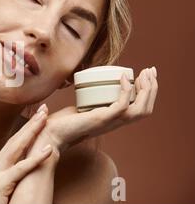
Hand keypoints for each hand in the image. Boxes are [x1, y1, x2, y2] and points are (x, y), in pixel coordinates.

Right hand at [0, 108, 53, 203]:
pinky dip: (35, 159)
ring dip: (32, 132)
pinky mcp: (0, 186)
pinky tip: (48, 150)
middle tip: (44, 109)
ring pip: (16, 149)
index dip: (25, 130)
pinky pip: (20, 170)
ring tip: (46, 118)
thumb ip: (10, 179)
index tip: (37, 117)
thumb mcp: (1, 192)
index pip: (12, 144)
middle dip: (30, 124)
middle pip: (14, 141)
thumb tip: (24, 171)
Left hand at [37, 67, 158, 152]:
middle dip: (152, 88)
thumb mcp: (82, 108)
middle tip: (150, 70)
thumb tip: (90, 86)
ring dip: (146, 90)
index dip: (148, 93)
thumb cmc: (63, 122)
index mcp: (114, 120)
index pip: (141, 109)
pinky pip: (122, 106)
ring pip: (140, 109)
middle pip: (145, 109)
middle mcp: (115, 122)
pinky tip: (122, 78)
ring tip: (144, 74)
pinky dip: (126, 91)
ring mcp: (110, 122)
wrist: (51, 133)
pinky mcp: (101, 119)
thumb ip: (89, 101)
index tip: (146, 75)